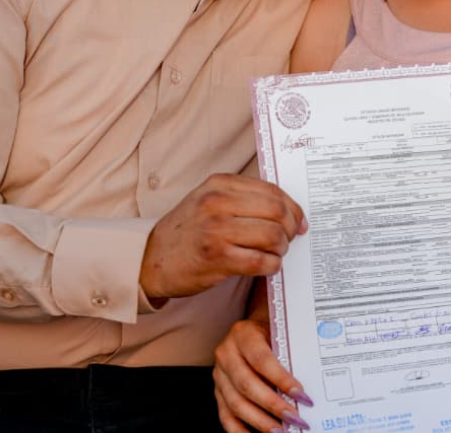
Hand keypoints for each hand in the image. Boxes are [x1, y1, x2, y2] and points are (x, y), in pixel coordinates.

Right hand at [139, 174, 306, 299]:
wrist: (151, 259)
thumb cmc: (187, 231)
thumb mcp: (209, 201)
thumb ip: (243, 198)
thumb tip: (288, 209)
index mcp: (219, 184)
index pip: (272, 190)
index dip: (293, 208)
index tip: (299, 221)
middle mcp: (218, 203)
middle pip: (277, 211)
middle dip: (291, 228)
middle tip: (289, 239)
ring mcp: (217, 230)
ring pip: (273, 236)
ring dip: (281, 249)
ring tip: (274, 253)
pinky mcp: (217, 258)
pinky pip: (261, 261)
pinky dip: (271, 266)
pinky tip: (266, 266)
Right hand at [214, 309, 313, 431]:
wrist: (251, 328)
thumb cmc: (270, 331)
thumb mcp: (278, 333)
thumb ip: (288, 354)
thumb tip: (306, 387)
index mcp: (243, 334)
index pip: (262, 360)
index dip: (282, 380)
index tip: (302, 395)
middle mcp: (226, 354)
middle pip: (247, 385)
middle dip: (273, 405)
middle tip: (295, 418)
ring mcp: (219, 374)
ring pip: (236, 403)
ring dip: (260, 421)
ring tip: (281, 431)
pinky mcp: (218, 392)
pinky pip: (225, 416)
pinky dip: (240, 431)